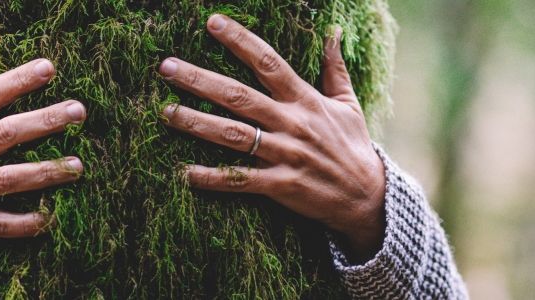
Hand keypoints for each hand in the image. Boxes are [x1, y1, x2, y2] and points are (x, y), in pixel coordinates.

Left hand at [159, 15, 386, 259]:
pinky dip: (213, 177)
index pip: (268, 62)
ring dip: (197, 123)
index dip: (240, 41)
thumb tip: (332, 31)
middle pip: (239, 97)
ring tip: (166, 112)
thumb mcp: (348, 103)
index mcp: (306, 100)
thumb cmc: (352, 146)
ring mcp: (285, 155)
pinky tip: (185, 172)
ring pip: (234, 136)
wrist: (367, 197)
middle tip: (167, 67)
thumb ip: (334, 68)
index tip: (212, 22)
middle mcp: (292, 124)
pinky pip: (241, 180)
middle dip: (201, 80)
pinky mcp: (281, 186)